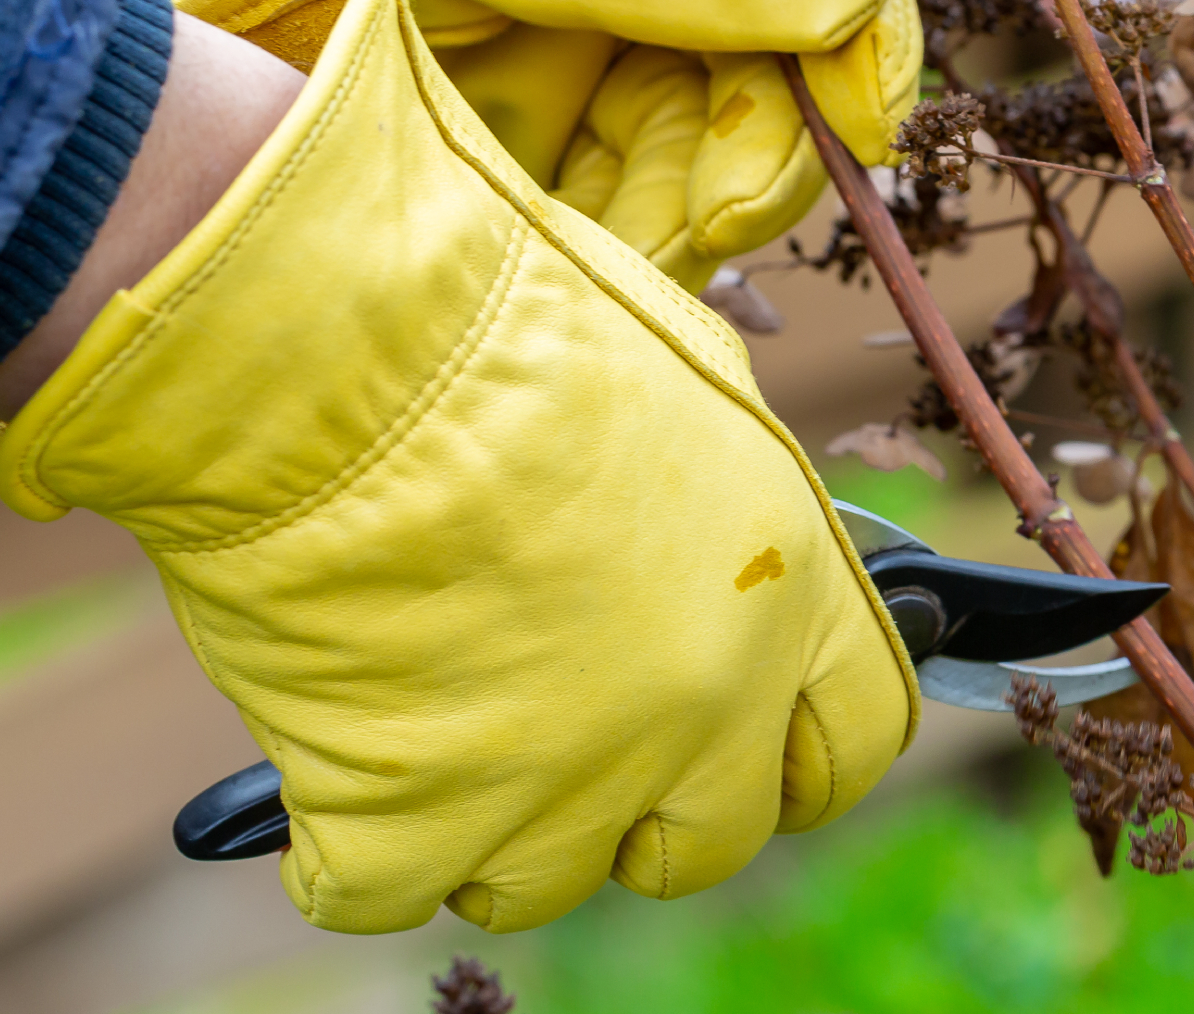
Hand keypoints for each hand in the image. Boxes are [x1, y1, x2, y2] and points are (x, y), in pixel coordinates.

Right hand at [0, 0, 914, 931]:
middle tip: (560, 708)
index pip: (854, 737)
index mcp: (781, 582)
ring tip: (432, 679)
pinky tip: (339, 719)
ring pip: (547, 874)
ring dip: (493, 807)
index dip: (796, 745)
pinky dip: (355, 829)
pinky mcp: (414, 823)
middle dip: (646, 793)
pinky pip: (387, 885)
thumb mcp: (684, 369)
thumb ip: (726, 499)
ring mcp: (565, 778)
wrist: (348, 338)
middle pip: (711, 836)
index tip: (747, 741)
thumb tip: (721, 547)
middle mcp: (702, 700)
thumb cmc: (506, 308)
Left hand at [0, 0, 921, 287]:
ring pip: (682, 158)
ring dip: (668, 215)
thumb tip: (875, 24)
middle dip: (743, 161)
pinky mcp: (516, 111)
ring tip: (615, 251)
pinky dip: (596, 238)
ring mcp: (585, 34)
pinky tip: (567, 258)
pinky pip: (595, 198)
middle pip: (762, 84)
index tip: (860, 142)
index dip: (861, 54)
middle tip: (698, 222)